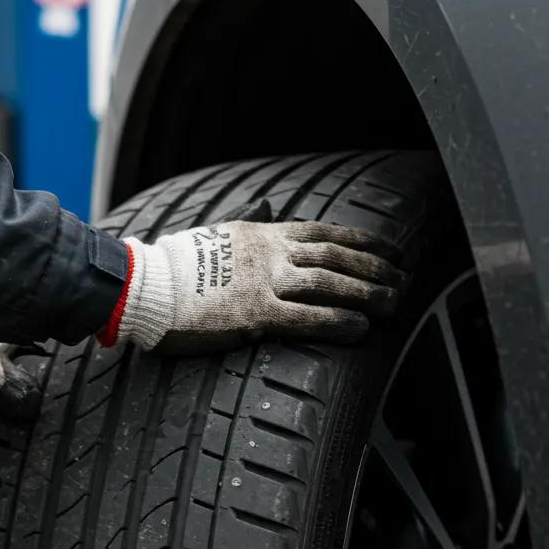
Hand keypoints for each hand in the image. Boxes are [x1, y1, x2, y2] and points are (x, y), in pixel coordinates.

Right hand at [102, 211, 404, 354]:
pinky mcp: (255, 314)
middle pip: (337, 257)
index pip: (326, 233)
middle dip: (376, 267)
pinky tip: (360, 329)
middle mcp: (272, 254)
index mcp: (264, 235)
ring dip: (368, 293)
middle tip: (403, 279)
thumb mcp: (218, 236)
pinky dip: (337, 321)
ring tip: (393, 304)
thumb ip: (248, 234)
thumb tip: (263, 219)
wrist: (145, 284)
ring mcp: (265, 283)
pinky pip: (307, 317)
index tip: (390, 250)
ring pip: (331, 284)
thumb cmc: (174, 266)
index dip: (364, 241)